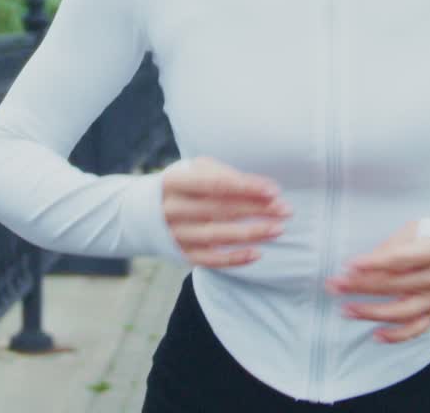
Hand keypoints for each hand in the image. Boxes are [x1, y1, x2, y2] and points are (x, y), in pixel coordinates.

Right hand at [162, 156, 292, 267]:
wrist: (144, 213)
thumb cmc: (183, 184)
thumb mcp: (194, 169)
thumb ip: (222, 174)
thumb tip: (260, 187)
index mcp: (175, 182)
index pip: (216, 184)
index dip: (246, 187)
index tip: (273, 190)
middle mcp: (173, 209)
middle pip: (221, 210)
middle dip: (257, 209)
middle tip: (285, 209)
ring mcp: (177, 235)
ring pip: (219, 235)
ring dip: (252, 233)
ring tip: (278, 229)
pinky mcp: (183, 254)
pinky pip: (211, 260)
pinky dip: (235, 259)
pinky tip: (258, 253)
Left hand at [326, 219, 429, 342]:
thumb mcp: (418, 228)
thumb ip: (395, 244)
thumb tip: (369, 260)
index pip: (399, 258)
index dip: (373, 262)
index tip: (349, 265)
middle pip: (393, 284)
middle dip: (360, 285)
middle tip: (335, 285)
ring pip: (401, 310)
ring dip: (372, 312)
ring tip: (347, 310)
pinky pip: (416, 329)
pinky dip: (397, 335)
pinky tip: (376, 335)